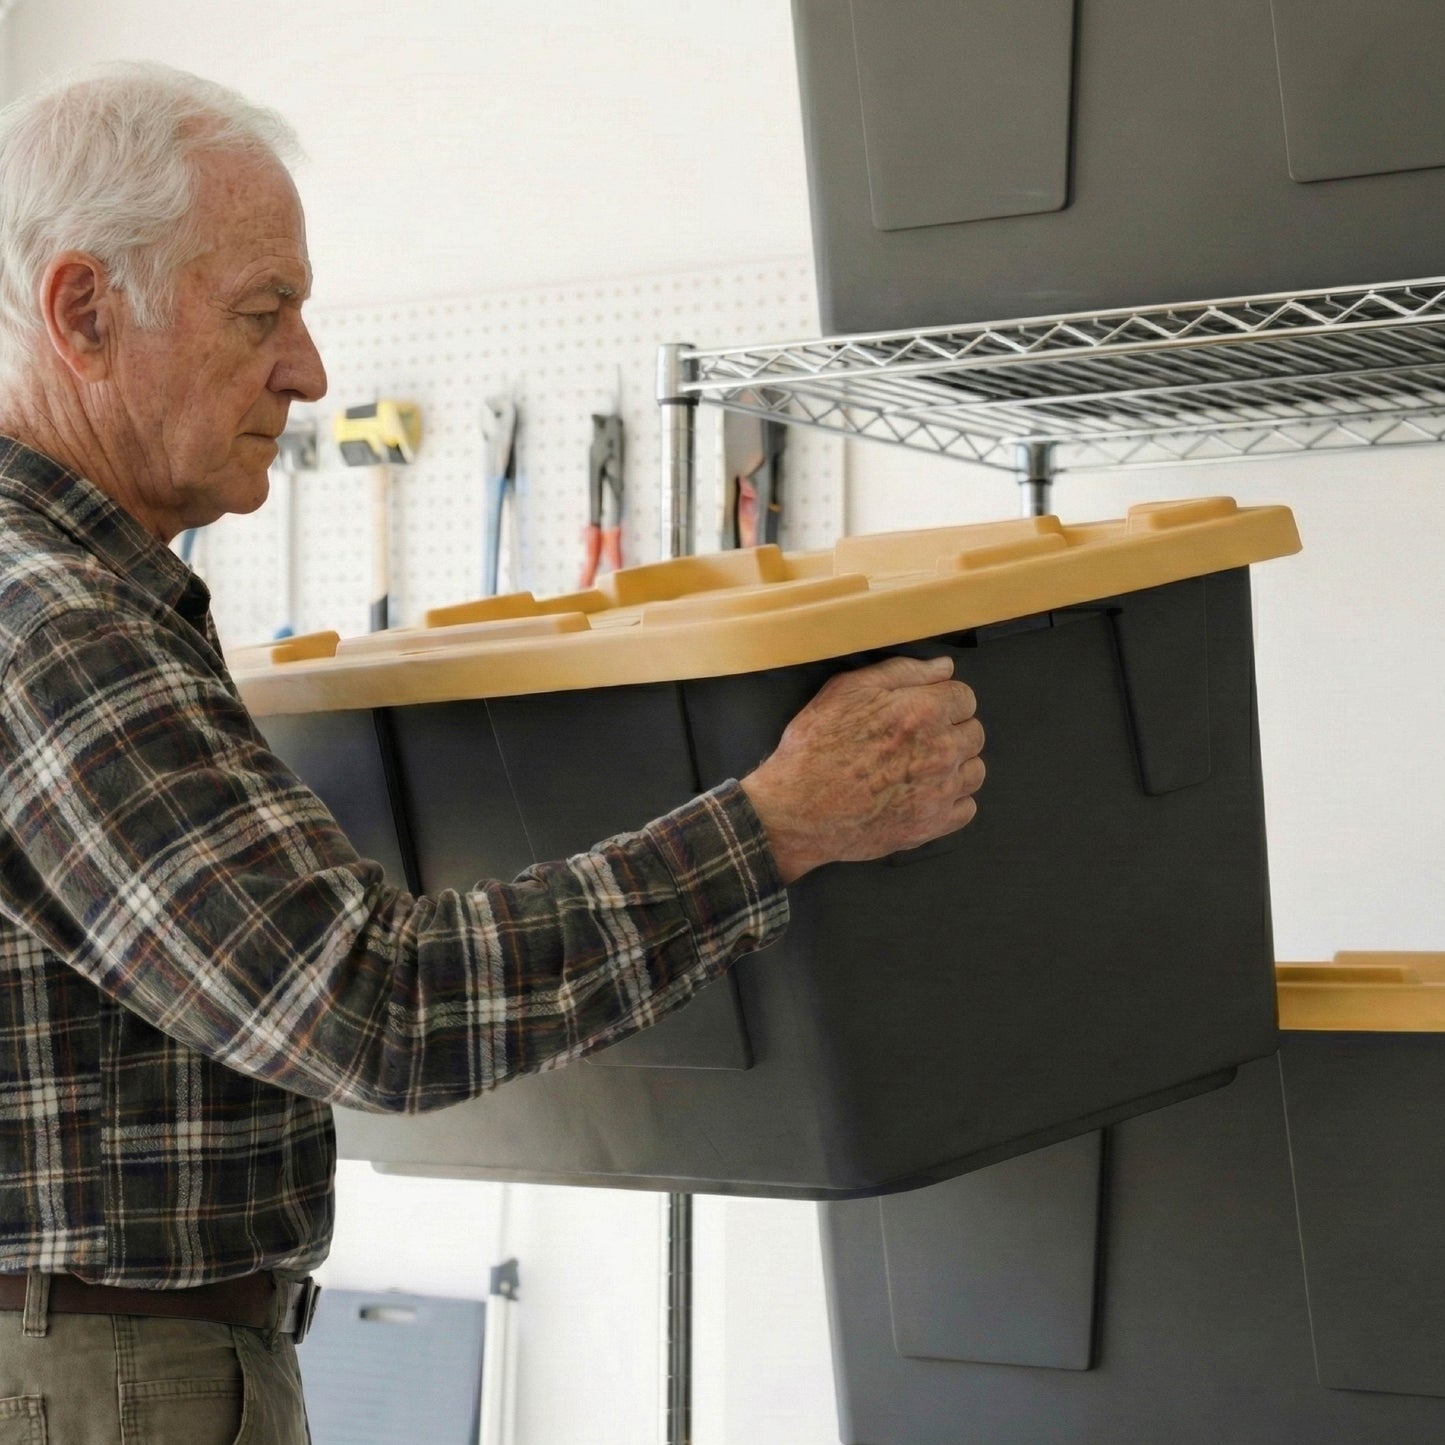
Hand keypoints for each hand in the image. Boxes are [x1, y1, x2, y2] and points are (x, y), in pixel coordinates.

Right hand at [740, 655, 984, 883]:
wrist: (796, 810)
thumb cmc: (815, 747)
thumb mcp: (847, 690)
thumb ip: (902, 671)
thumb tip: (944, 666)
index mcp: (923, 711)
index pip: (965, 697)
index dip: (942, 700)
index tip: (923, 709)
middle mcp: (940, 750)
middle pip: (974, 733)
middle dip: (951, 731)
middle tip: (917, 740)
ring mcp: (940, 791)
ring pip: (975, 771)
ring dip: (956, 766)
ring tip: (921, 768)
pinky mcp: (932, 825)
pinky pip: (967, 808)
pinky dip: (951, 801)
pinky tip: (924, 795)